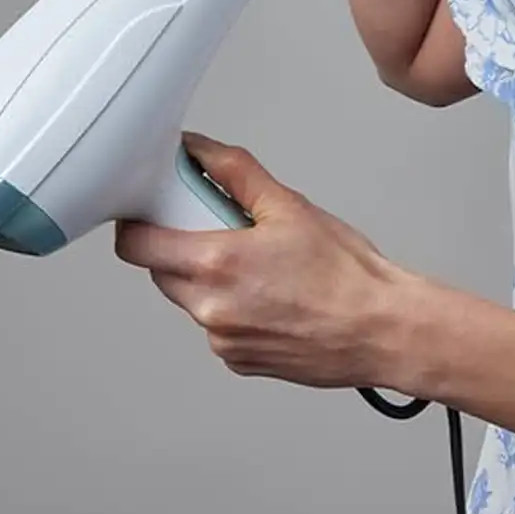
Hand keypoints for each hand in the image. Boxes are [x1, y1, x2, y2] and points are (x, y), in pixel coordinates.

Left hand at [115, 133, 424, 391]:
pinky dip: (235, 308)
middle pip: (162, 270)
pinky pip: (219, 326)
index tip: (159, 206)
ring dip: (213, 278)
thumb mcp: (290, 205)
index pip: (136, 244)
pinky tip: (276, 296)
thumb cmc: (345, 272)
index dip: (140, 221)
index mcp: (215, 263)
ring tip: (266, 266)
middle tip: (229, 229)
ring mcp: (221, 340)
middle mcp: (208, 307)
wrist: (378, 328)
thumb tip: (201, 152)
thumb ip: (235, 173)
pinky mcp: (237, 361)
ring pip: (194, 298)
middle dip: (185, 245)